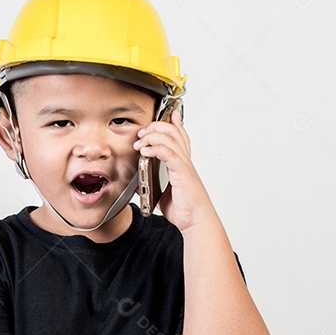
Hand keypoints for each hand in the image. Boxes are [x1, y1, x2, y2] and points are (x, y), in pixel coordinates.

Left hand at [133, 109, 214, 231]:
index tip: (169, 114)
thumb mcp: (163, 194)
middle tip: (142, 133)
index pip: (180, 136)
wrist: (195, 220)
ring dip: (152, 136)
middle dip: (156, 127)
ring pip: (170, 139)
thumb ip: (153, 185)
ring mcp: (184, 165)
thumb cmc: (184, 208)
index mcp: (182, 164)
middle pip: (173, 132)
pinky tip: (146, 152)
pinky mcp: (182, 172)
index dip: (175, 123)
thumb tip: (140, 183)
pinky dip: (156, 149)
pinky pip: (169, 153)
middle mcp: (184, 161)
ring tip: (141, 142)